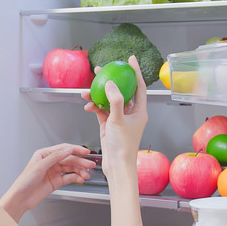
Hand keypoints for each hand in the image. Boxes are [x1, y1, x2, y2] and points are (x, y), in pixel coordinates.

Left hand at [0, 143, 94, 220]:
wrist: (21, 198)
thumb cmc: (25, 181)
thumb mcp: (40, 166)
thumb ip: (55, 157)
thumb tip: (67, 150)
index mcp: (44, 154)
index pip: (63, 149)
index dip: (75, 149)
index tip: (85, 152)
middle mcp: (50, 162)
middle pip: (69, 159)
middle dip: (80, 162)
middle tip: (90, 164)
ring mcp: (54, 172)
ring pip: (70, 169)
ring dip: (79, 171)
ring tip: (86, 174)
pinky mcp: (56, 181)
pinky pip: (69, 177)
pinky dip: (76, 178)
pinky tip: (80, 179)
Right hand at [81, 55, 147, 179]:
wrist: (116, 166)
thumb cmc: (123, 147)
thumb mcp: (118, 121)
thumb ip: (115, 101)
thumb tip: (110, 84)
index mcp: (139, 112)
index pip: (139, 86)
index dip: (135, 72)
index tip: (130, 59)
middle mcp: (130, 114)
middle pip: (122, 91)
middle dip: (112, 80)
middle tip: (103, 69)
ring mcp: (119, 119)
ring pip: (108, 101)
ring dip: (98, 95)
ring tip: (87, 90)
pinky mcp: (109, 126)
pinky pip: (101, 111)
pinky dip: (94, 107)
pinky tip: (87, 105)